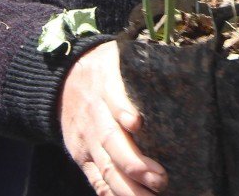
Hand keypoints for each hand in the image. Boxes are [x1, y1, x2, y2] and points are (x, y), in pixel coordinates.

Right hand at [59, 41, 166, 195]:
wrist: (62, 79)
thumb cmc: (103, 67)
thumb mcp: (117, 56)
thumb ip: (140, 62)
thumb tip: (176, 61)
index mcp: (106, 87)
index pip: (113, 99)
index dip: (124, 111)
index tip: (138, 122)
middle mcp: (96, 117)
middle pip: (112, 142)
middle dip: (135, 164)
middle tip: (161, 178)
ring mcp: (87, 140)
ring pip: (106, 168)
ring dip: (128, 188)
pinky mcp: (82, 157)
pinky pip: (96, 180)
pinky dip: (110, 194)